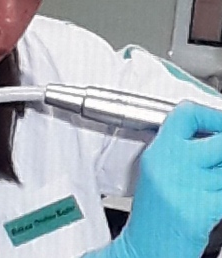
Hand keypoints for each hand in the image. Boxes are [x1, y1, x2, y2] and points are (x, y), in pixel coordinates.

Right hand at [85, 101, 221, 257]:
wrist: (146, 250)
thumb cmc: (152, 217)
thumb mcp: (155, 173)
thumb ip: (178, 151)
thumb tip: (210, 135)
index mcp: (157, 153)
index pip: (186, 115)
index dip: (211, 115)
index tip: (218, 121)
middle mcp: (170, 165)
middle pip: (220, 139)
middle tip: (221, 152)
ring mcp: (188, 186)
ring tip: (214, 178)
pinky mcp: (202, 209)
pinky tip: (216, 195)